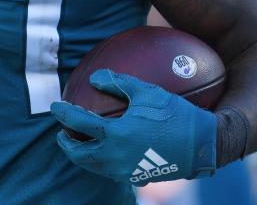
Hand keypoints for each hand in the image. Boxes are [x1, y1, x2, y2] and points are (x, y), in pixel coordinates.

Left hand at [50, 70, 216, 183]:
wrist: (202, 146)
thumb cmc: (175, 115)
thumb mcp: (147, 92)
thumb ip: (118, 83)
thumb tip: (94, 78)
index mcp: (116, 135)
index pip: (79, 123)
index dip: (63, 113)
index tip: (54, 105)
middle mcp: (116, 157)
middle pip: (79, 154)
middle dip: (66, 143)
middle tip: (62, 132)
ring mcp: (126, 171)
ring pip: (93, 166)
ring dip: (81, 155)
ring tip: (78, 142)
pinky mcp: (137, 177)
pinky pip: (109, 171)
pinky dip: (98, 162)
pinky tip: (104, 151)